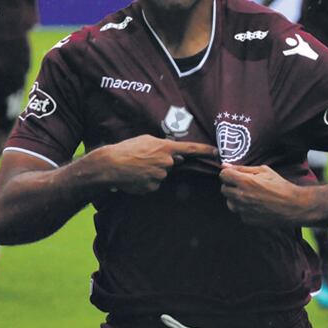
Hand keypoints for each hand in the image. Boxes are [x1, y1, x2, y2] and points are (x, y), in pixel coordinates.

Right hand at [100, 135, 217, 194]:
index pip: (191, 149)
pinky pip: (154, 184)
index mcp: (166, 148)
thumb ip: (163, 145)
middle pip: (172, 164)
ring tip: (137, 167)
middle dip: (162, 162)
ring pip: (162, 175)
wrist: (110, 165)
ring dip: (152, 172)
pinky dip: (146, 181)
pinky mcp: (153, 187)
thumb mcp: (146, 140)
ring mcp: (160, 176)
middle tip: (144, 159)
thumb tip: (175, 154)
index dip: (205, 151)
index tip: (218, 152)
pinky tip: (136, 176)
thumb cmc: (127, 149)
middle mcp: (166, 162)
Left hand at [219, 164, 308, 225]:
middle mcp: (241, 196)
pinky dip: (244, 209)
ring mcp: (243, 210)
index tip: (235, 174)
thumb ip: (243, 168)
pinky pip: (239, 212)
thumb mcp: (264, 171)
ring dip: (235, 198)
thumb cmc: (280, 186)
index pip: (223, 175)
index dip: (228, 173)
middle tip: (243, 184)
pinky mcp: (247, 220)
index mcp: (245, 181)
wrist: (293, 206)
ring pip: (229, 202)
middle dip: (231, 185)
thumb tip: (225, 165)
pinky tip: (255, 205)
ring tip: (250, 196)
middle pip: (223, 189)